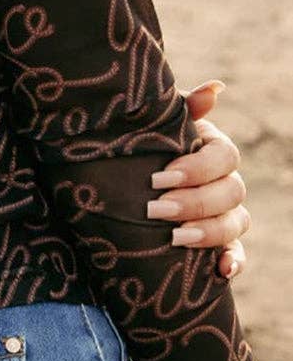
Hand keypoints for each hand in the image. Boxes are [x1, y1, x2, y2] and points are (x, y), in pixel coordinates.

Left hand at [145, 80, 249, 280]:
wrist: (122, 178)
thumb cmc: (140, 143)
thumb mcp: (155, 125)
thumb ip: (183, 109)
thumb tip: (216, 88)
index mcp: (212, 148)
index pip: (225, 157)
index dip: (197, 168)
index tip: (160, 177)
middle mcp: (225, 179)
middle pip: (232, 192)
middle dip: (195, 202)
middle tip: (156, 209)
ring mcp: (225, 213)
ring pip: (236, 223)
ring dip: (209, 232)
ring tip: (175, 237)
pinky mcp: (218, 243)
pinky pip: (237, 254)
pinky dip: (234, 262)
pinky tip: (221, 272)